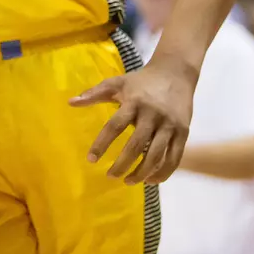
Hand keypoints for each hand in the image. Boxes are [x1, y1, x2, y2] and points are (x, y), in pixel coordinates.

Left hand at [71, 57, 194, 184]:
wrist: (176, 72)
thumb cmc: (142, 80)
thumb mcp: (118, 82)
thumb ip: (94, 93)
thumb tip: (70, 103)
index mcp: (134, 102)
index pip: (115, 126)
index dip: (102, 144)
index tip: (91, 159)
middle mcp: (152, 115)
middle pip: (136, 145)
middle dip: (122, 164)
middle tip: (110, 176)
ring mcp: (170, 125)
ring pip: (156, 155)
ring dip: (142, 173)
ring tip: (128, 181)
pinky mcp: (183, 132)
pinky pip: (174, 158)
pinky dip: (163, 173)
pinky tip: (150, 181)